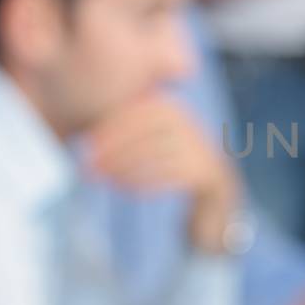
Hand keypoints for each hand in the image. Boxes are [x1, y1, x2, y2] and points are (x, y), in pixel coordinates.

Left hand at [86, 96, 237, 251]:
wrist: (216, 194)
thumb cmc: (169, 167)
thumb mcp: (150, 143)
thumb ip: (126, 135)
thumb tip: (88, 139)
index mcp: (173, 110)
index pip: (138, 113)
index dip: (111, 128)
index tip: (87, 144)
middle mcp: (190, 125)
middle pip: (148, 132)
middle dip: (115, 149)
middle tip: (90, 167)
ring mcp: (201, 149)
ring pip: (157, 153)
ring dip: (126, 167)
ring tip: (104, 179)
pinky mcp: (206, 174)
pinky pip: (170, 175)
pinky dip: (144, 181)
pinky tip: (125, 188)